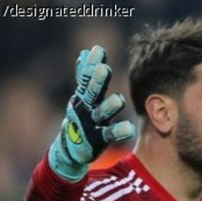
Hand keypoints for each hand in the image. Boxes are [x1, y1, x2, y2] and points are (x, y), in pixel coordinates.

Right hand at [48, 45, 135, 181]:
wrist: (71, 148)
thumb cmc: (81, 118)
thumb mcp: (82, 96)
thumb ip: (84, 76)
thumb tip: (86, 52)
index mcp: (83, 96)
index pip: (86, 78)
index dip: (91, 65)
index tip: (98, 50)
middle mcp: (86, 108)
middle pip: (91, 93)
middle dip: (97, 81)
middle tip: (103, 69)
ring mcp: (91, 124)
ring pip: (101, 113)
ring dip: (109, 106)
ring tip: (119, 100)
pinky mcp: (98, 139)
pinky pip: (110, 134)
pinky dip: (119, 131)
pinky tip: (130, 129)